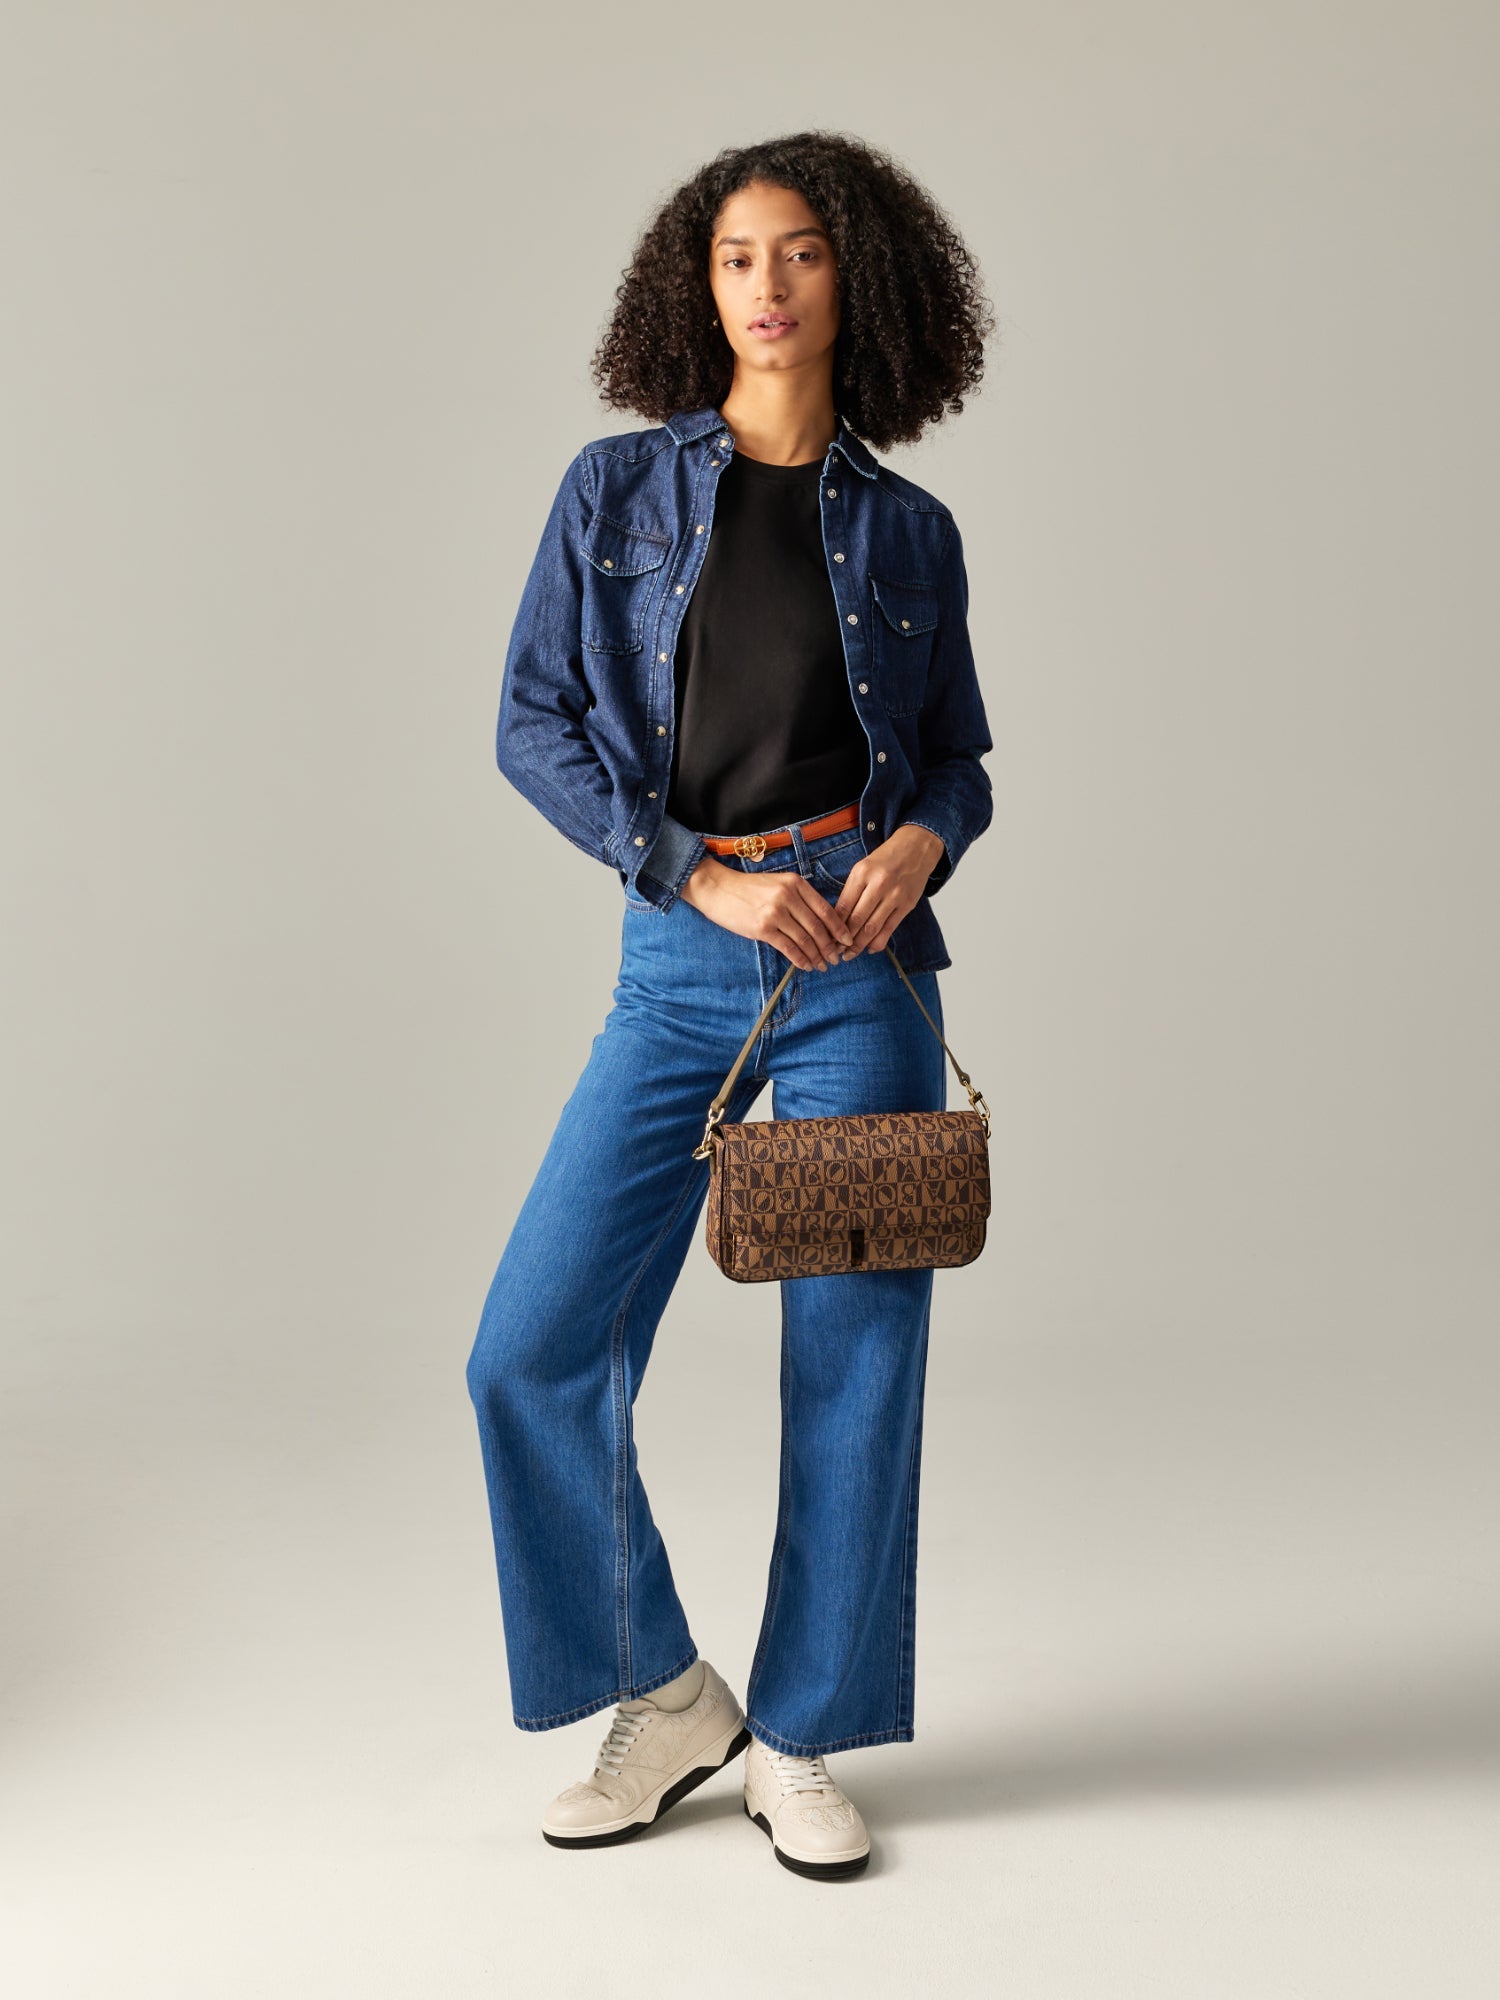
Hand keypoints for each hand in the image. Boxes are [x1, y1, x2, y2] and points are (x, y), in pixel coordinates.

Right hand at [680, 855, 858, 970]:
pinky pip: (788, 948)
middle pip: (817, 927)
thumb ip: (799, 897)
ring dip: (816, 956)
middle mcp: (788, 896)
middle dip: (830, 946)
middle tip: (836, 958)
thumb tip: (821, 922)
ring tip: (822, 965)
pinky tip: (806, 965)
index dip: (839, 928)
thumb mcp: (778, 883)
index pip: (825, 909)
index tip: (847, 940)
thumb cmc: (749, 888)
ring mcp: (775, 912)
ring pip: (805, 939)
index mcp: (795, 883)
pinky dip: (800, 959)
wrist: (718, 889)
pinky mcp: (763, 928)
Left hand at [825, 825, 945, 958]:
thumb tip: (838, 920)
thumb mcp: (863, 868)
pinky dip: (878, 942)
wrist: (916, 848)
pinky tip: (869, 949)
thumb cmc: (885, 859)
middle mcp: (879, 884)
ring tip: (849, 955)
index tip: (827, 939)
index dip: (834, 927)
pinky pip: (889, 929)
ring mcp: (895, 896)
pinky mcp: (907, 905)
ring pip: (872, 928)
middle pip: (857, 920)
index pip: (844, 907)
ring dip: (859, 945)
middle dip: (844, 940)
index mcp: (862, 873)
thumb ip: (851, 891)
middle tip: (835, 952)